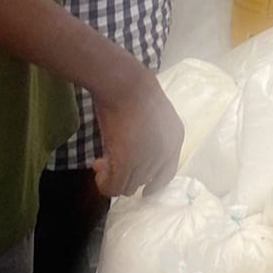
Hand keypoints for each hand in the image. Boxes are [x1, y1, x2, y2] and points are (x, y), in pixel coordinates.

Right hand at [91, 60, 183, 196]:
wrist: (126, 84)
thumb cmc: (135, 91)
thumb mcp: (151, 117)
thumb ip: (149, 139)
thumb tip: (133, 154)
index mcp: (175, 140)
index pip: (167, 175)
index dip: (151, 182)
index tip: (139, 186)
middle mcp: (165, 154)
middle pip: (144, 182)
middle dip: (125, 176)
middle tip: (107, 163)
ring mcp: (148, 161)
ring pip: (128, 187)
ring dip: (113, 180)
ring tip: (101, 164)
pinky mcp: (128, 165)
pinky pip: (114, 187)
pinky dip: (104, 183)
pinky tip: (97, 167)